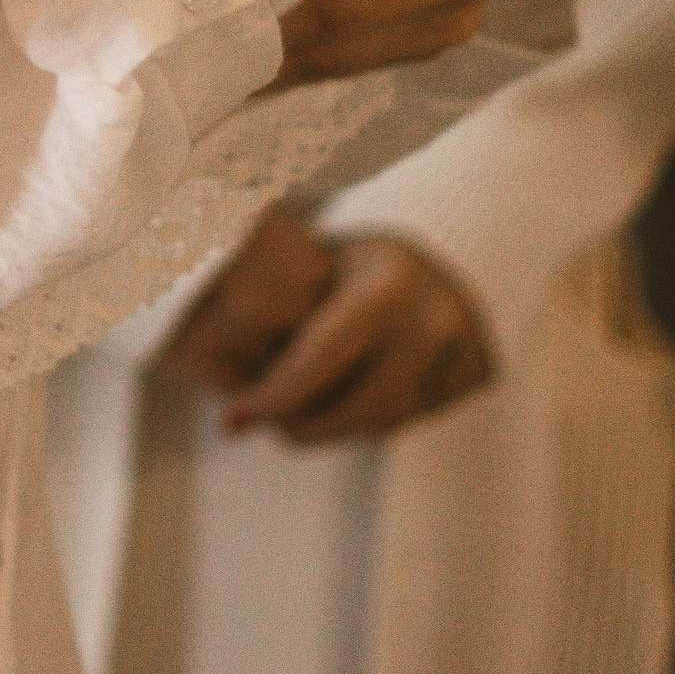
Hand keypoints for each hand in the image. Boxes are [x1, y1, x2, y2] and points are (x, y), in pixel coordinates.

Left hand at [167, 210, 493, 442]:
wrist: (451, 243)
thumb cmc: (361, 253)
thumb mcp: (325, 259)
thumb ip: (283, 301)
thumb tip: (204, 336)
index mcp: (382, 287)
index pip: (319, 361)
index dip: (271, 397)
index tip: (231, 418)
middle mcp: (427, 325)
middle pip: (355, 408)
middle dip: (297, 424)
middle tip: (253, 422)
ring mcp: (457, 355)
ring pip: (381, 423)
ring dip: (325, 430)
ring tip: (285, 420)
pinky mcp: (470, 379)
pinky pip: (405, 420)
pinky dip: (360, 422)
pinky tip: (330, 409)